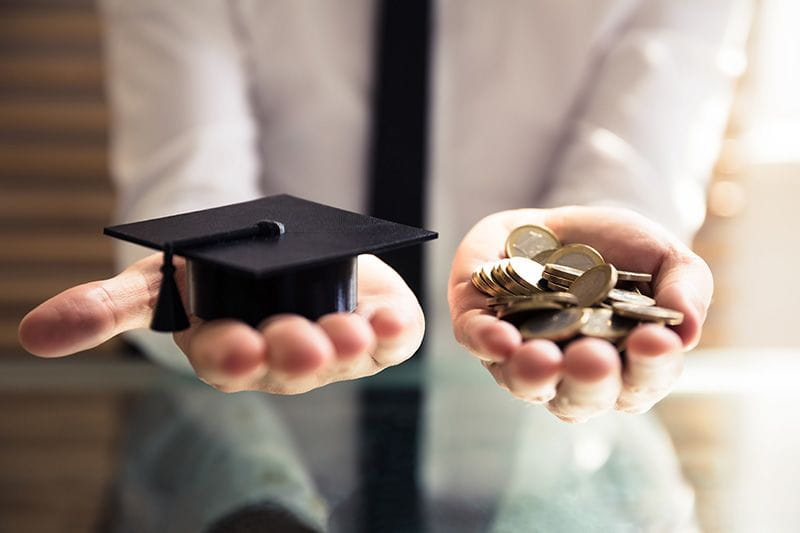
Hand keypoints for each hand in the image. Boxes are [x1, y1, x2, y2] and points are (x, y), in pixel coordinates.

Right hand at [19, 253, 423, 393]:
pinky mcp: (373, 328)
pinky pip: (389, 337)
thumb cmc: (211, 274)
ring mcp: (332, 345)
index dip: (231, 357)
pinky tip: (391, 317)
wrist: (273, 251)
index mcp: (229, 348)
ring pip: (343, 356)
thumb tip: (33, 335)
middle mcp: (282, 356)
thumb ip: (104, 307)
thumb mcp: (157, 281)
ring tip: (351, 330)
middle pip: (289, 365)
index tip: (235, 347)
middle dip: (294, 356)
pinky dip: (393, 329)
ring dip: (349, 345)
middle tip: (301, 344)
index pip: (227, 362)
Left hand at [449, 206, 711, 421]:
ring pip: (525, 382)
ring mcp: (522, 356)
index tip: (655, 341)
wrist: (560, 224)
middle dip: (588, 381)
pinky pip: (478, 342)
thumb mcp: (664, 259)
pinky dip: (486, 342)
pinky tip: (500, 338)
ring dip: (533, 375)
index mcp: (624, 367)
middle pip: (580, 398)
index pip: (641, 384)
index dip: (650, 369)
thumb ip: (685, 289)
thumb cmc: (619, 252)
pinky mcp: (479, 326)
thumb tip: (689, 332)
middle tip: (593, 358)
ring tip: (543, 358)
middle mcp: (570, 374)